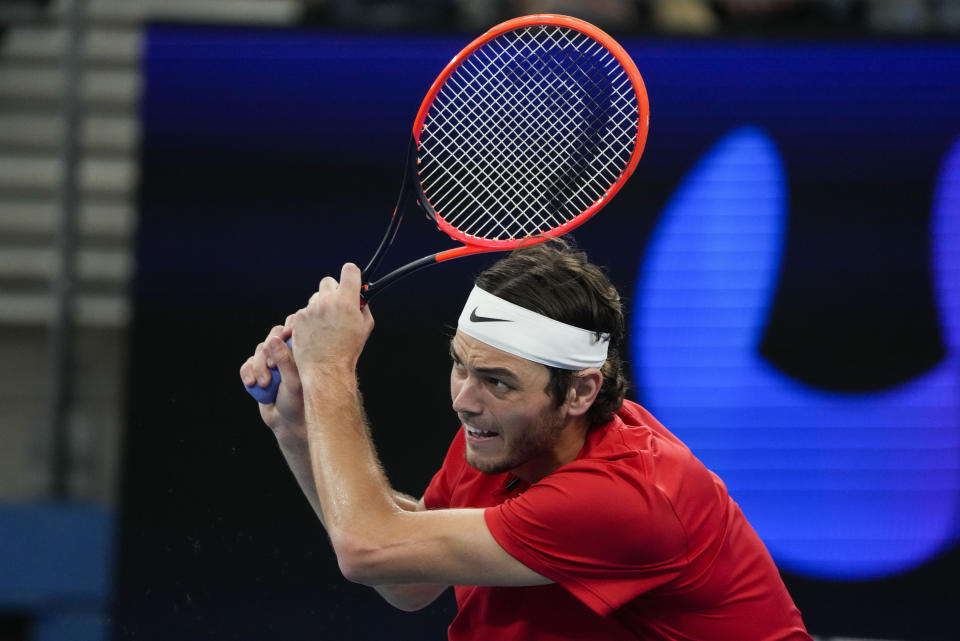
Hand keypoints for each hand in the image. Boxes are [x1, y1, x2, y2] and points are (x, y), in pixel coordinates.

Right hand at [239, 324, 305, 439]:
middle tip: (272, 368)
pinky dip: (247, 372)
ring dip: (258, 366)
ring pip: (259, 350)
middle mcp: (287, 352)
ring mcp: (272, 361)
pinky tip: (252, 383)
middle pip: (272, 336)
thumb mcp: (294, 382)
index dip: (287, 330)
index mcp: (302, 350)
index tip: (285, 337)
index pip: (294, 327)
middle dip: (268, 352)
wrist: (287, 423)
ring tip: (264, 384)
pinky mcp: (258, 371)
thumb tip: (272, 339)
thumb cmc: (298, 402)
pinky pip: (247, 364)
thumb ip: (285, 360)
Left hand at [288, 263, 374, 379]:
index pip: (349, 271)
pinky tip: (315, 333)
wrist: (326, 369)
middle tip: (337, 305)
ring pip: (316, 298)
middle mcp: (327, 301)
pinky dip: (309, 319)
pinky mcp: (298, 318)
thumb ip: (363, 307)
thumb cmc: (348, 350)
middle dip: (333, 291)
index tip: (351, 279)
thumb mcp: (365, 327)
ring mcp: (310, 309)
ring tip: (325, 326)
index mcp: (347, 301)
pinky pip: (305, 311)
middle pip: (329, 282)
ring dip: (321, 306)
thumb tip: (359, 298)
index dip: (352, 274)